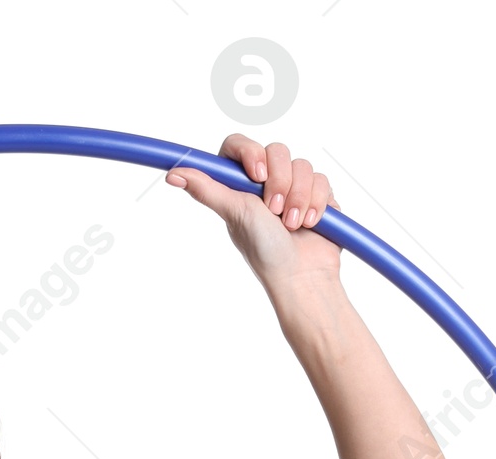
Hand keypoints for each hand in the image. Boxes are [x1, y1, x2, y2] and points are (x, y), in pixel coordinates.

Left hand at [166, 134, 341, 297]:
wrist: (301, 277)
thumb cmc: (264, 251)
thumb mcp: (234, 213)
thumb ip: (207, 189)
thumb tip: (173, 175)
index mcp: (240, 185)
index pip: (238, 145)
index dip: (250, 152)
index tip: (257, 175)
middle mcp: (266, 183)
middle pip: (277, 150)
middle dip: (280, 182)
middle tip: (275, 212)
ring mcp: (293, 188)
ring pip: (303, 164)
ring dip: (300, 197)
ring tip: (294, 225)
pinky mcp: (317, 195)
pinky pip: (322, 179)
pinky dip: (317, 202)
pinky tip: (312, 224)